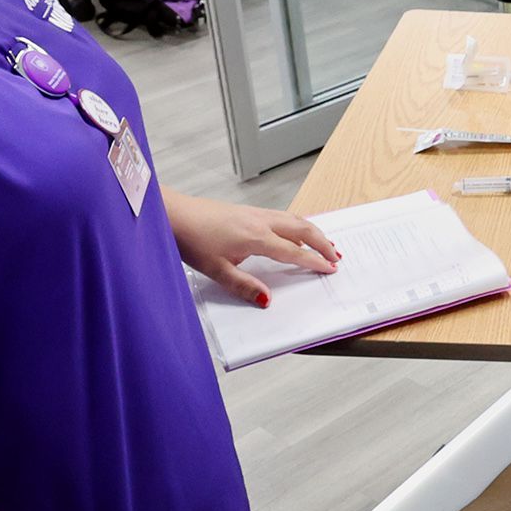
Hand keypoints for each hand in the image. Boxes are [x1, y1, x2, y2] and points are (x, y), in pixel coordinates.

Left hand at [170, 191, 339, 305]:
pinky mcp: (248, 211)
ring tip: (325, 242)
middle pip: (302, 229)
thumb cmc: (192, 239)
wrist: (174, 214)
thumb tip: (267, 299)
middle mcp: (260, 221)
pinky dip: (298, 224)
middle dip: (322, 243)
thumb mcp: (216, 270)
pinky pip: (282, 216)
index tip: (329, 268)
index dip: (313, 261)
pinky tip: (296, 230)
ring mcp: (255, 213)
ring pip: (293, 219)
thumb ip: (244, 286)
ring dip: (312, 231)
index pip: (293, 251)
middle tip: (336, 256)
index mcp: (256, 237)